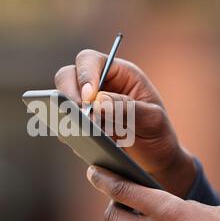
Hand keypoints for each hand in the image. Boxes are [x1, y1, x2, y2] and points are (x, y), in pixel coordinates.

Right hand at [54, 49, 194, 196]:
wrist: (155, 159)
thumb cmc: (158, 133)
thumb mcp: (152, 119)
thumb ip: (127, 108)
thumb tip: (98, 102)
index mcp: (118, 73)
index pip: (90, 61)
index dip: (85, 75)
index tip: (88, 97)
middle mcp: (98, 85)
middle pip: (67, 76)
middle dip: (69, 95)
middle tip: (80, 115)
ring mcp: (86, 106)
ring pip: (61, 101)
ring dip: (68, 115)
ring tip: (84, 131)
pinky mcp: (79, 126)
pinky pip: (64, 125)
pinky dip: (68, 133)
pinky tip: (82, 142)